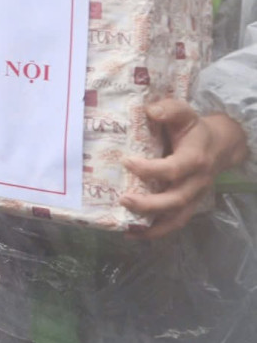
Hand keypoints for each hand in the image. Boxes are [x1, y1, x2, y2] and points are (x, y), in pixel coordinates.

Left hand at [123, 99, 250, 237]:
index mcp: (195, 159)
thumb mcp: (184, 113)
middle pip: (175, 200)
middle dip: (149, 203)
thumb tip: (150, 111)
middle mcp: (196, 182)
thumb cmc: (194, 129)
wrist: (220, 146)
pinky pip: (175, 223)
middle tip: (123, 199)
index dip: (150, 169)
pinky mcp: (189, 205)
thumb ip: (169, 109)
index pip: (173, 169)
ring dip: (152, 225)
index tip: (126, 161)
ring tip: (126, 227)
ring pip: (177, 218)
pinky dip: (155, 232)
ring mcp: (194, 197)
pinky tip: (132, 233)